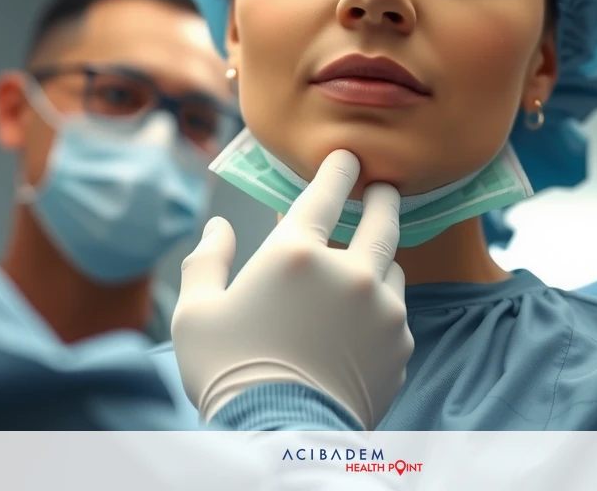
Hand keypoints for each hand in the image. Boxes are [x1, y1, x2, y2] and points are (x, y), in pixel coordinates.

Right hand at [171, 149, 411, 428]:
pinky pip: (396, 313)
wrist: (279, 439)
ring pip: (393, 268)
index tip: (346, 158)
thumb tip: (219, 228)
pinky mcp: (400, 345)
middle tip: (382, 189)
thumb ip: (207, 261)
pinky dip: (382, 309)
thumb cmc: (228, 374)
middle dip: (383, 197)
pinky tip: (364, 322)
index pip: (326, 193)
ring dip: (381, 260)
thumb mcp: (195, 313)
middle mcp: (349, 273)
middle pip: (382, 219)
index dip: (337, 169)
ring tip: (368, 265)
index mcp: (296, 255)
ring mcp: (382, 309)